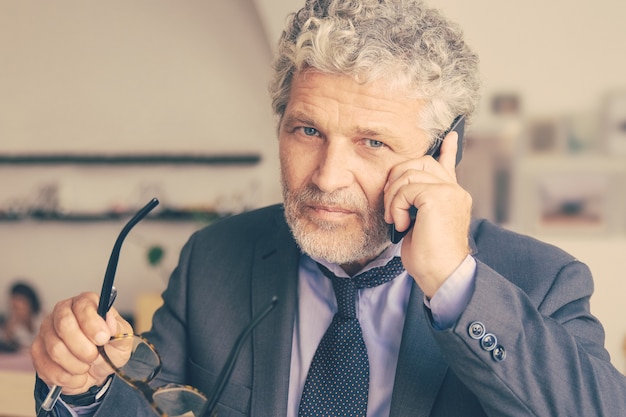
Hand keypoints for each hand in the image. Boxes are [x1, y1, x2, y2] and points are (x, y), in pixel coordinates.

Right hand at [31, 292, 132, 394]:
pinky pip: (46, 366)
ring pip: (55, 348)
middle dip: (83, 347)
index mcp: (86, 303)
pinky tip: (77, 375)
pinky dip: (66, 377)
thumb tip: (109, 320)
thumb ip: (118, 329)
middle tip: (94, 356)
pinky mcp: (37, 351)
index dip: (92, 324)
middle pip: (64, 325)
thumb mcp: (123, 338)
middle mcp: (62, 312)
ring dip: (76, 364)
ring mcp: (47, 331)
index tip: (103, 339)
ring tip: (87, 366)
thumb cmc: (110, 348)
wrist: (98, 369)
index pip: (83, 306)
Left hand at [384, 131, 471, 297]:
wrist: (441, 274)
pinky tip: (402, 224)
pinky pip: (406, 188)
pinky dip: (397, 205)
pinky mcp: (439, 196)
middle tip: (392, 205)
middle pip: (419, 161)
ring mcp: (449, 191)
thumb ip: (417, 203)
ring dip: (393, 197)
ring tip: (397, 219)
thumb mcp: (419, 224)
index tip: (450, 136)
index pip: (449, 164)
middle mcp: (454, 190)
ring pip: (408, 173)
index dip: (448, 149)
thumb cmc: (428, 256)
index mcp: (452, 195)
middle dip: (397, 178)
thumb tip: (403, 192)